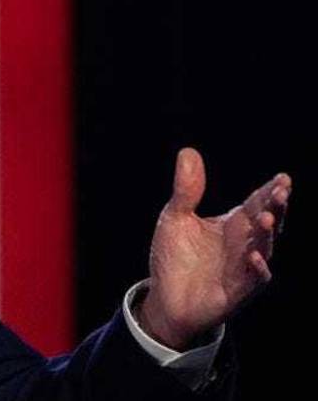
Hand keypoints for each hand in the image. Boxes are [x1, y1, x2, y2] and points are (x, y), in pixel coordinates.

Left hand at [137, 147, 290, 349]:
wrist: (165, 297)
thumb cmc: (175, 257)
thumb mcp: (176, 218)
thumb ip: (186, 189)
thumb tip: (188, 151)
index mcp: (234, 223)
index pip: (257, 202)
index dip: (271, 191)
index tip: (283, 178)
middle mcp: (245, 242)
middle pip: (268, 221)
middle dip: (276, 207)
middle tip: (281, 192)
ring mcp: (245, 267)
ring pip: (265, 247)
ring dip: (267, 234)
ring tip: (266, 219)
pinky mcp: (238, 289)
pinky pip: (255, 278)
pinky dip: (257, 268)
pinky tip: (254, 256)